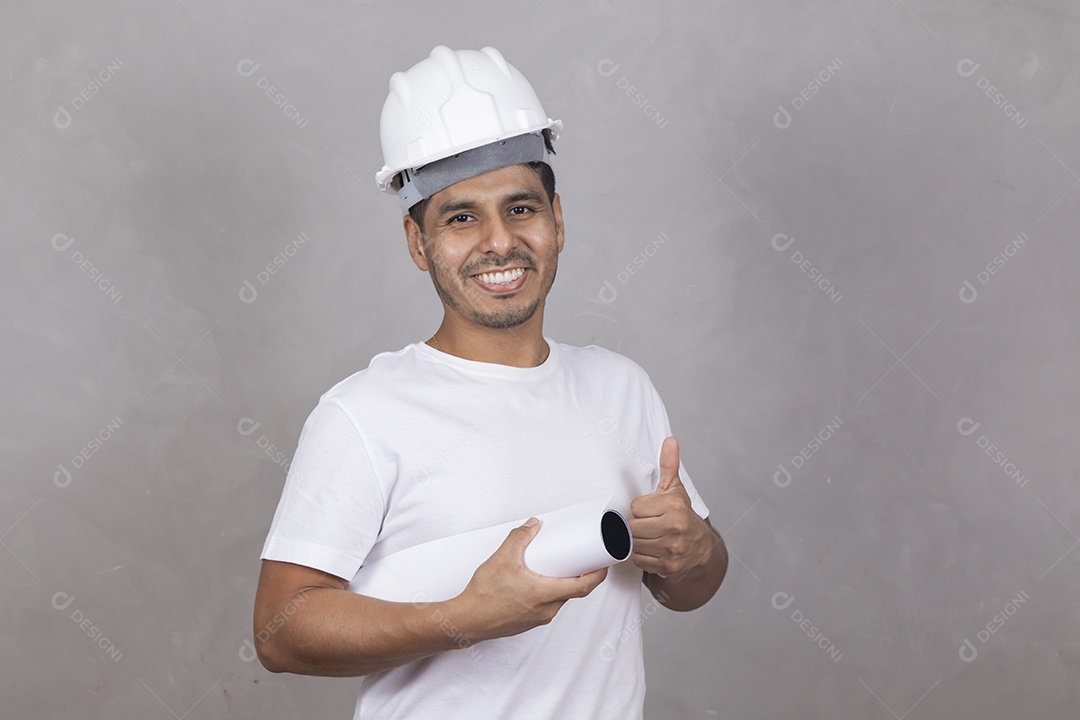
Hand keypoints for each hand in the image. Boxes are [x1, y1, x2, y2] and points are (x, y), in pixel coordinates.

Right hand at [453, 518, 607, 643]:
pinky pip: (547, 604)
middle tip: (580, 557)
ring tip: (556, 565)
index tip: (604, 563)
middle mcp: (546, 609)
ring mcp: (538, 617)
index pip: (584, 587)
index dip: (598, 574)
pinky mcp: (528, 621)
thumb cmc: (484, 597)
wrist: (467, 621)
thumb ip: (519, 538)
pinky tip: (538, 581)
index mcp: (545, 595)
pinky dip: (549, 591)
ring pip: (559, 598)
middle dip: (579, 574)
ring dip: (562, 582)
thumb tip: (532, 525)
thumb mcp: (502, 559)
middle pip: (573, 591)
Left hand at [629, 437, 711, 578]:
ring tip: (651, 536)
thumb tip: (670, 441)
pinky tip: (653, 549)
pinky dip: (642, 556)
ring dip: (638, 541)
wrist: (701, 546)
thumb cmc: (682, 514)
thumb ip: (669, 465)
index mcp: (674, 506)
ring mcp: (672, 549)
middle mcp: (675, 528)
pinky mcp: (668, 566)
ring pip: (634, 544)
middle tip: (649, 524)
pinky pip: (639, 560)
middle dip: (638, 526)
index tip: (651, 510)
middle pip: (633, 527)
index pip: (636, 508)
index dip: (641, 509)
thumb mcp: (675, 488)